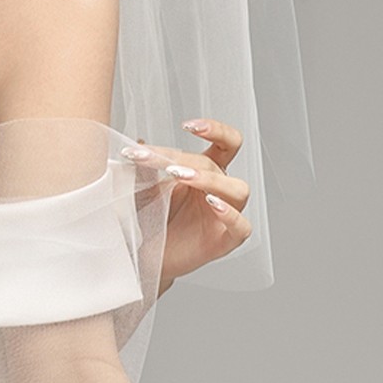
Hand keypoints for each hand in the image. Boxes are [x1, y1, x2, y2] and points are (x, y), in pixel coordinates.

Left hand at [128, 119, 251, 288]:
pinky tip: (212, 204)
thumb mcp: (143, 188)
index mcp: (206, 172)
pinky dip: (230, 214)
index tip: (187, 125)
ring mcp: (224, 216)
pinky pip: (242, 226)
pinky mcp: (224, 241)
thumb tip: (140, 141)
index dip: (214, 129)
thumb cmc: (148, 220)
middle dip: (184, 160)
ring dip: (210, 180)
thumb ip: (145, 166)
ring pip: (238, 189)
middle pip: (217, 165)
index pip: (225, 143)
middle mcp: (219, 191)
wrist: (142, 257)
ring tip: (180, 177)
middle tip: (155, 161)